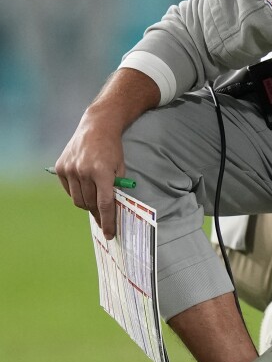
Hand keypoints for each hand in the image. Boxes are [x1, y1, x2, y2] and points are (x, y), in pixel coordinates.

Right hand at [55, 114, 127, 238]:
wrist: (96, 127)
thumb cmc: (112, 149)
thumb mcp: (120, 168)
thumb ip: (116, 188)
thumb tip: (112, 210)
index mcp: (102, 172)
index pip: (105, 204)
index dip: (108, 221)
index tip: (109, 233)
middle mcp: (84, 171)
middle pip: (89, 204)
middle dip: (97, 213)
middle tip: (103, 217)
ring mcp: (70, 170)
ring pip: (78, 199)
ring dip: (87, 204)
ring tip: (94, 201)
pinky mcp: (60, 168)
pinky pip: (68, 190)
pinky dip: (76, 193)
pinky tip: (84, 188)